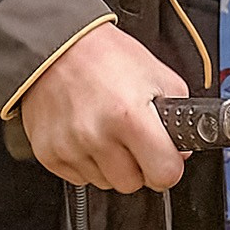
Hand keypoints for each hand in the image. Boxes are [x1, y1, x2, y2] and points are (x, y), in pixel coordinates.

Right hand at [18, 22, 185, 193]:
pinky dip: (86, 161)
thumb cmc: (105, 56)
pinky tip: (85, 134)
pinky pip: (79, 177)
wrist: (56, 45)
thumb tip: (180, 152)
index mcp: (129, 116)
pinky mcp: (48, 153)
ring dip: (110, 164)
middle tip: (130, 138)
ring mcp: (70, 147)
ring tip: (105, 129)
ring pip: (105, 182)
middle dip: (137, 166)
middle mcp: (97, 135)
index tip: (163, 158)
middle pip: (133, 184)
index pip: (164, 175)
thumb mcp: (157, 76)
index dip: (168, 167)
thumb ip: (178, 116)